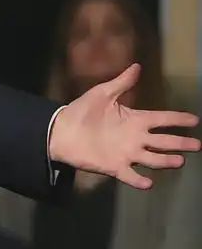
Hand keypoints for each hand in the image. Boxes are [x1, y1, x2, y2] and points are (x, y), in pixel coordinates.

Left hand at [48, 63, 200, 188]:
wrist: (61, 131)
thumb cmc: (82, 111)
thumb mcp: (102, 94)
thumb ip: (121, 82)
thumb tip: (137, 66)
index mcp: (135, 120)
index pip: (162, 119)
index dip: (178, 119)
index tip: (195, 120)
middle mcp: (135, 138)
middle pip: (164, 141)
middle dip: (180, 143)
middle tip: (197, 145)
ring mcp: (127, 154)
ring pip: (152, 159)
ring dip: (165, 161)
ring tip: (179, 161)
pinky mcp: (114, 166)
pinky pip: (130, 175)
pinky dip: (139, 180)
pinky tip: (148, 183)